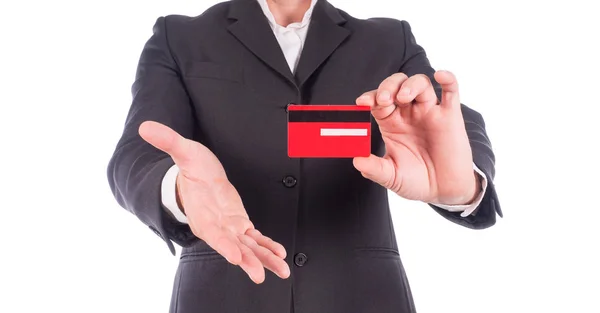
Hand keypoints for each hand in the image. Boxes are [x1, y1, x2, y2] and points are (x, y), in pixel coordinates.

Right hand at [139, 121, 289, 283]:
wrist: (195, 177)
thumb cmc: (190, 167)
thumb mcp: (183, 150)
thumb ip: (168, 141)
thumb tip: (146, 127)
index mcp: (202, 214)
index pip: (213, 233)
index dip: (224, 244)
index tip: (235, 256)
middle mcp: (216, 226)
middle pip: (233, 246)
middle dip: (247, 260)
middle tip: (259, 274)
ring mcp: (229, 226)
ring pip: (248, 246)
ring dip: (264, 258)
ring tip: (281, 269)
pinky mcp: (239, 223)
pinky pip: (255, 238)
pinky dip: (266, 245)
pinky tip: (279, 254)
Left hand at [354, 71, 479, 204]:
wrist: (444, 191)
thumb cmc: (416, 180)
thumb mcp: (392, 176)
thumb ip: (375, 169)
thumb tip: (356, 161)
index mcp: (391, 123)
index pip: (377, 101)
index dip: (369, 98)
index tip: (361, 103)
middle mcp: (409, 113)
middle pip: (396, 85)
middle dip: (387, 87)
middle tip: (383, 99)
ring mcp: (430, 112)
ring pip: (420, 83)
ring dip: (410, 85)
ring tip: (403, 97)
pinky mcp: (450, 116)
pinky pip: (451, 91)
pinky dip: (448, 79)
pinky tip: (440, 75)